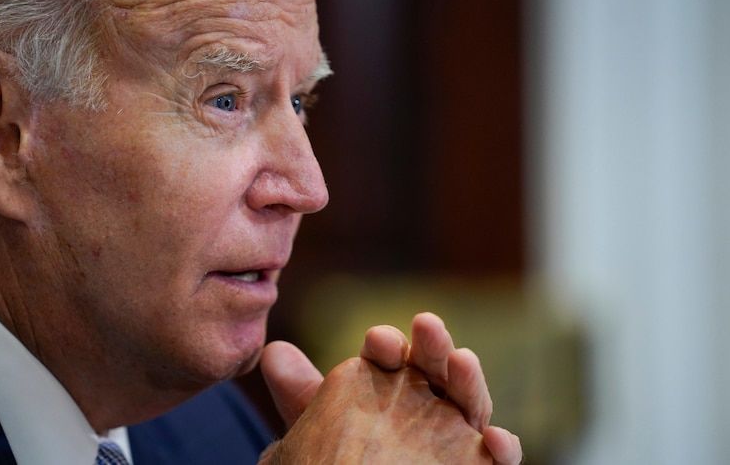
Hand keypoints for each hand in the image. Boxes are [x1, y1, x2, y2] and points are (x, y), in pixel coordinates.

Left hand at [260, 312, 522, 464]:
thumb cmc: (337, 460)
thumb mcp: (313, 427)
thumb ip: (299, 392)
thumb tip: (272, 352)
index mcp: (390, 380)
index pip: (390, 355)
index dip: (385, 346)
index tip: (376, 339)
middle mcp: (428, 399)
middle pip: (435, 367)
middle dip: (433, 345)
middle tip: (426, 324)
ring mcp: (456, 432)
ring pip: (469, 402)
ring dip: (470, 380)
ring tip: (463, 360)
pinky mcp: (478, 463)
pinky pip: (495, 457)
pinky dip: (503, 447)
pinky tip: (497, 440)